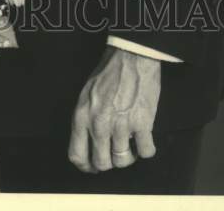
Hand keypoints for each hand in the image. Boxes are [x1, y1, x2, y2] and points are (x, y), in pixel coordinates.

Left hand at [68, 45, 160, 172]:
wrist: (131, 56)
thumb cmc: (108, 72)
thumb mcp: (86, 94)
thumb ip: (86, 119)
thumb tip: (89, 142)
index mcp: (82, 116)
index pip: (77, 155)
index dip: (86, 166)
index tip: (93, 166)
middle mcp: (99, 125)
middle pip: (102, 163)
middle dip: (109, 162)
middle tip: (115, 153)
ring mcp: (122, 126)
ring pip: (123, 161)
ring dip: (129, 156)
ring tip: (131, 144)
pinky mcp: (143, 123)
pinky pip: (146, 152)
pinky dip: (147, 149)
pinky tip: (145, 138)